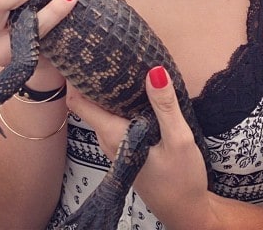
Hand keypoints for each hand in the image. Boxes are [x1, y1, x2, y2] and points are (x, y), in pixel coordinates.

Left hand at [67, 67, 210, 225]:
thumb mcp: (179, 140)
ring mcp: (115, 144)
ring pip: (102, 110)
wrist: (187, 213)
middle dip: (93, 77)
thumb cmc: (182, 180)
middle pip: (89, 102)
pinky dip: (120, 102)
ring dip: (108, 89)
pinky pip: (115, 117)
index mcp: (112, 134)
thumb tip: (154, 70)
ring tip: (119, 63)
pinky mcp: (127, 147)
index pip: (78, 102)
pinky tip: (136, 89)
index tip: (81, 54)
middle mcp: (107, 139)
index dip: (75, 77)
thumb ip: (165, 106)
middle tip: (104, 49)